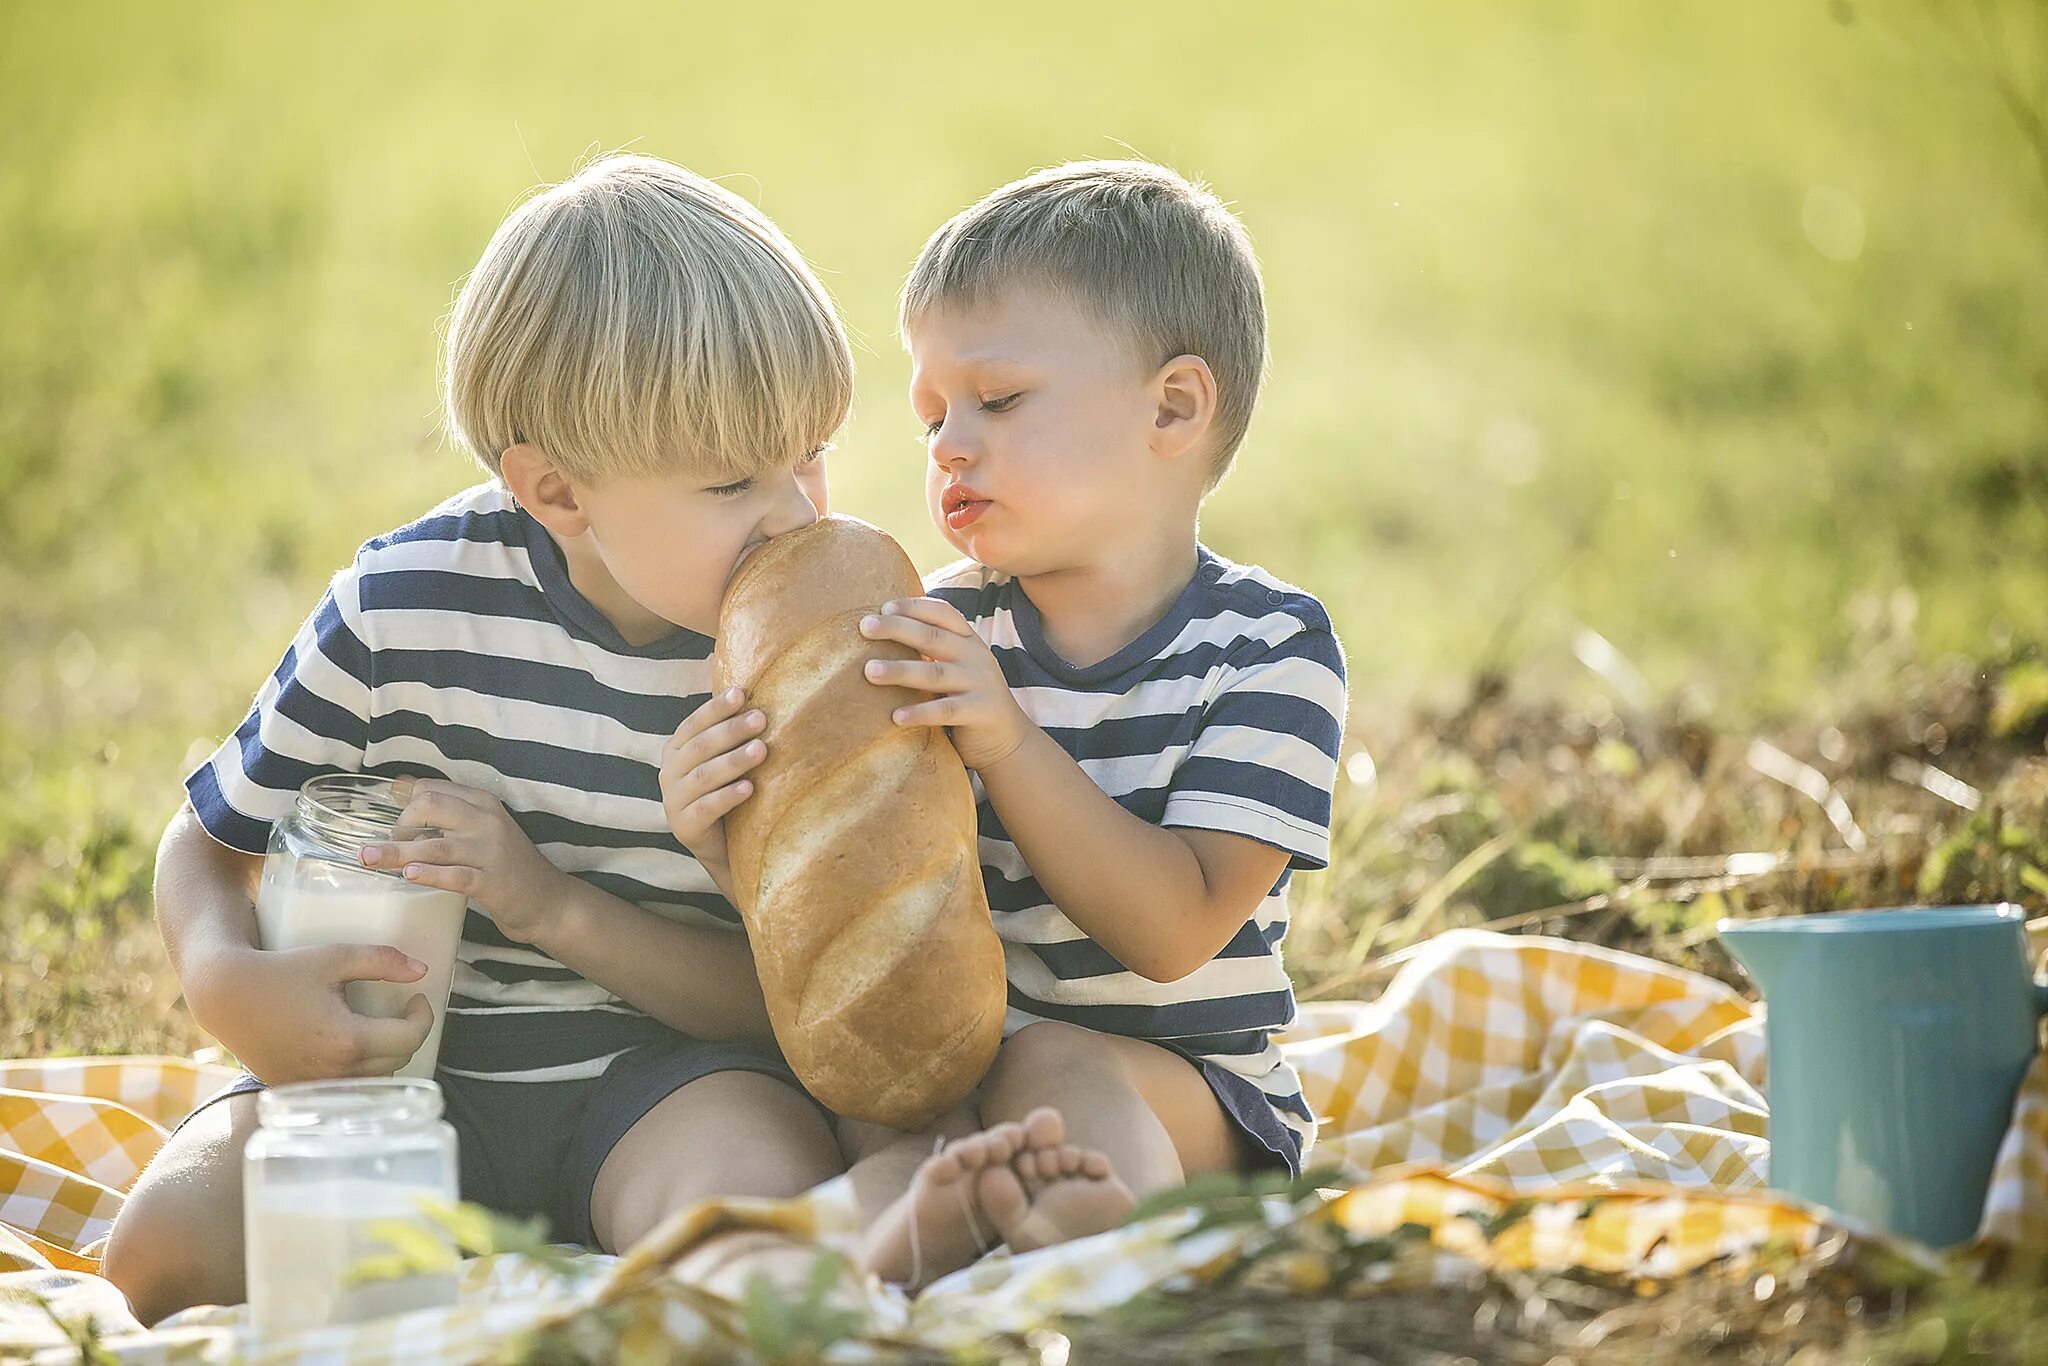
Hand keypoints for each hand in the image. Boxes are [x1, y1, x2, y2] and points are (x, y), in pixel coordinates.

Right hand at [192, 942, 433, 1082]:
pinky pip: (345, 1088)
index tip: (417, 999)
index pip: (410, 1038)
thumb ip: (382, 961)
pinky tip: (351, 1047)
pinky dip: (358, 1070)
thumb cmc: (281, 973)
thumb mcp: (334, 957)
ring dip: (386, 1055)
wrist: (227, 996)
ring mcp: (315, 1086)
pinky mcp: (299, 1089)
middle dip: (407, 1034)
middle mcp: (334, 1071)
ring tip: (378, 1027)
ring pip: (375, 1079)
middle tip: (401, 1011)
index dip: (424, 1017)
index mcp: (348, 1040)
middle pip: (397, 1060)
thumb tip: (422, 970)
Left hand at [361, 777, 567, 945]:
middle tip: (390, 846)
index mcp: (483, 803)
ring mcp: (490, 852)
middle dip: (399, 825)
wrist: (547, 900)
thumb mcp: (484, 830)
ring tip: (368, 859)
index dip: (406, 806)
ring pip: (433, 846)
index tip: (399, 829)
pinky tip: (409, 876)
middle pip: (429, 806)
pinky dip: (429, 875)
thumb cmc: (508, 865)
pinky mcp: (491, 882)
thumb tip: (399, 787)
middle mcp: (486, 821)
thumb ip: (449, 813)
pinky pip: (454, 876)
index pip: (432, 789)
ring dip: (396, 853)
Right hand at [656, 687, 767, 881]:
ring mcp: (673, 801)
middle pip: (700, 747)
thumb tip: (738, 675)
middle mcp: (670, 772)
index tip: (742, 694)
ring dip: (733, 761)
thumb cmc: (728, 791)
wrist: (724, 847)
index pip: (694, 723)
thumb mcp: (725, 757)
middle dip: (731, 731)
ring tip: (761, 750)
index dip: (716, 708)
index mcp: (677, 749)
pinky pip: (706, 809)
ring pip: (703, 777)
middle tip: (762, 719)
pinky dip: (727, 797)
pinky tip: (749, 788)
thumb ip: (728, 725)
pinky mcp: (684, 828)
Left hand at [860, 596, 1028, 770]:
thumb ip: (931, 650)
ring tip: (869, 671)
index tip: (883, 607)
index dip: (914, 606)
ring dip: (900, 671)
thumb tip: (882, 630)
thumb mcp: (955, 666)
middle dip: (897, 629)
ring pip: (935, 674)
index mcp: (968, 640)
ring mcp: (980, 683)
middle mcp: (975, 656)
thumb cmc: (967, 697)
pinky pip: (946, 711)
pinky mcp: (980, 712)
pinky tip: (895, 716)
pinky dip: (920, 712)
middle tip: (864, 627)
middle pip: (932, 637)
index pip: (942, 613)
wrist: (1008, 738)